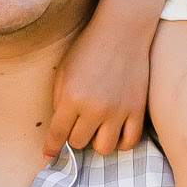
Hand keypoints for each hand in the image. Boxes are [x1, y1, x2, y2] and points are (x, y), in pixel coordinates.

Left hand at [44, 13, 155, 157]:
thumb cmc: (88, 48)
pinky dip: (120, 142)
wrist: (122, 31)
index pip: (58, 134)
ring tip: (97, 129)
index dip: (51, 147)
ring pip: (104, 148)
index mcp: (72, 98)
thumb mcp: (64, 71)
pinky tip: (115, 132)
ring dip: (97, 141)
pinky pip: (129, 142)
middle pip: (79, 142)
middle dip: (75, 135)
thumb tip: (60, 127)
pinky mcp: (137, 110)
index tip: (49, 155)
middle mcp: (94, 108)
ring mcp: (118, 111)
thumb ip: (59, 100)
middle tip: (78, 123)